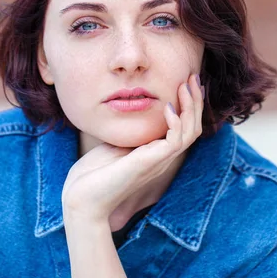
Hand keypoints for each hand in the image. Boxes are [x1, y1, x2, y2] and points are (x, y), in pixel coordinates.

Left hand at [61, 74, 203, 222]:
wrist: (81, 199)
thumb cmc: (92, 175)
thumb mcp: (115, 144)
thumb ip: (130, 132)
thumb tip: (130, 110)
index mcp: (156, 153)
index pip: (184, 128)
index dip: (189, 105)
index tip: (185, 83)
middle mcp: (162, 158)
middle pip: (193, 127)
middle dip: (195, 101)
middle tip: (193, 78)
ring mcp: (158, 161)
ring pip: (190, 132)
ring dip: (191, 107)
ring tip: (184, 85)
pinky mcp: (150, 163)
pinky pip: (176, 141)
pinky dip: (175, 122)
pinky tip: (167, 106)